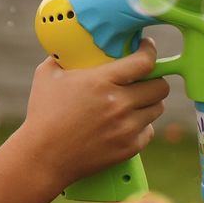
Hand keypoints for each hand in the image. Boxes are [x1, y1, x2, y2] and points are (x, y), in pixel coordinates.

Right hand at [17, 37, 169, 188]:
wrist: (44, 155)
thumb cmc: (43, 113)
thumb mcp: (46, 76)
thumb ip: (61, 58)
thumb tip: (68, 48)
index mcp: (101, 81)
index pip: (144, 62)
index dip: (149, 51)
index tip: (146, 47)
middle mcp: (120, 104)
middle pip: (160, 86)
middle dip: (154, 78)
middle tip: (143, 77)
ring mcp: (127, 127)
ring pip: (157, 108)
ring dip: (148, 101)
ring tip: (134, 100)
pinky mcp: (130, 147)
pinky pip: (148, 130)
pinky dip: (140, 125)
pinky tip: (126, 122)